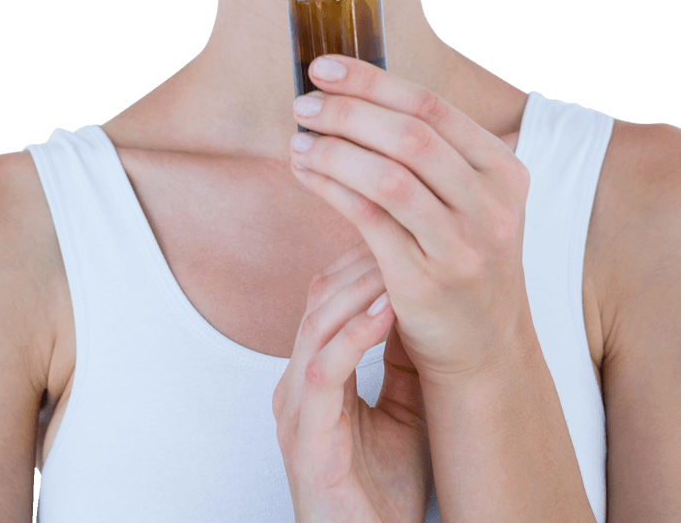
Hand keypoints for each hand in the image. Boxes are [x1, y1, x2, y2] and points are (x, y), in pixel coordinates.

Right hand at [272, 240, 432, 522]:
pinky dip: (354, 335)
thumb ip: (404, 360)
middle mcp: (297, 385)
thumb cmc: (385, 492)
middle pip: (319, 299)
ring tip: (399, 261)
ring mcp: (297, 410)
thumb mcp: (403, 410)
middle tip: (401, 230)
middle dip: (360, 261)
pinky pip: (323, 372)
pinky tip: (387, 311)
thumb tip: (425, 301)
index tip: (402, 231)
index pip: (328, 297)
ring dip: (359, 289)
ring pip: (315, 324)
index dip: (361, 260)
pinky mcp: (308, 439)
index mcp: (315, 376)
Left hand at [289, 55, 533, 388]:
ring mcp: (463, 244)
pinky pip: (368, 219)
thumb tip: (355, 95)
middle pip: (410, 136)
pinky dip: (330, 187)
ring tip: (297, 139)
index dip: (373, 81)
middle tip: (303, 103)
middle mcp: (492, 204)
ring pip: (388, 176)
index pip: (432, 106)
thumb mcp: (470, 200)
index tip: (325, 66)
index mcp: (504, 170)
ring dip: (333, 150)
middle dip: (347, 111)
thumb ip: (431, 153)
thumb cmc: (461, 259)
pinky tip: (305, 173)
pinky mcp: (426, 280)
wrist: (485, 349)